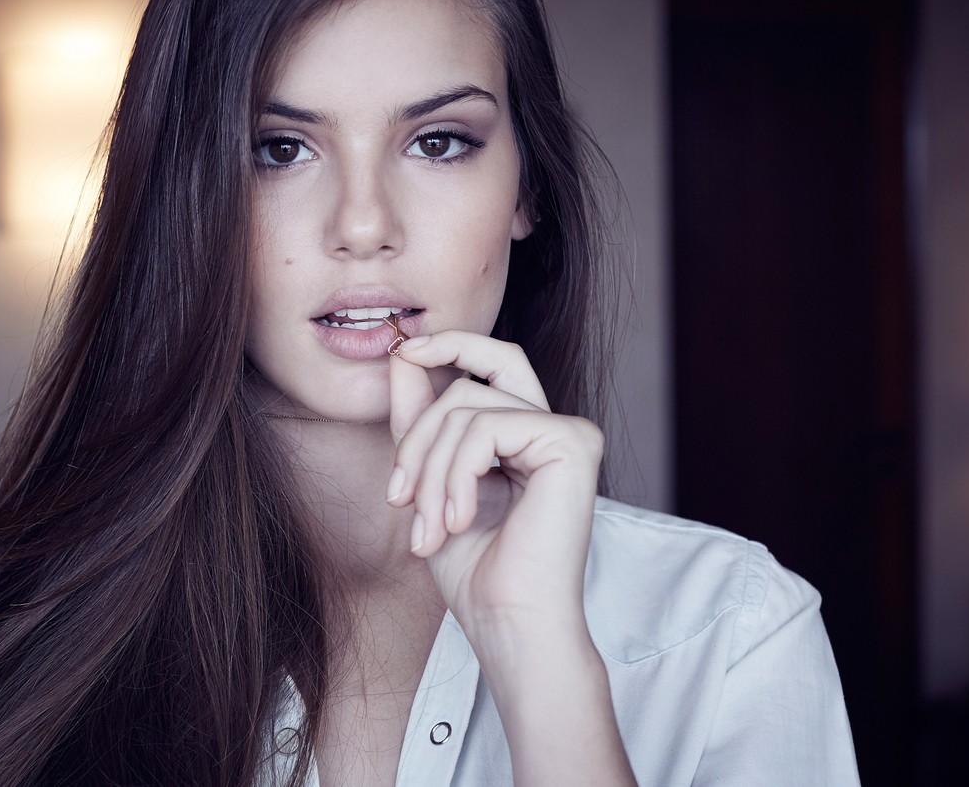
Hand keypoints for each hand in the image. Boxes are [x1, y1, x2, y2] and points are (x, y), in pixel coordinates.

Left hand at [386, 329, 603, 629]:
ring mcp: (568, 432)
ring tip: (428, 526)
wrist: (507, 623)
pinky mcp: (571, 443)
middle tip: (397, 495)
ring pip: (468, 404)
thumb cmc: (474, 569)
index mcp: (527, 435)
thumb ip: (419, 419)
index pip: (489, 362)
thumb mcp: (429, 481)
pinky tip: (457, 519)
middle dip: (419, 431)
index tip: (402, 352)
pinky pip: (486, 427)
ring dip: (429, 467)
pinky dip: (455, 474)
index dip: (447, 345)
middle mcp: (554, 427)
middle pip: (471, 378)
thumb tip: (401, 353)